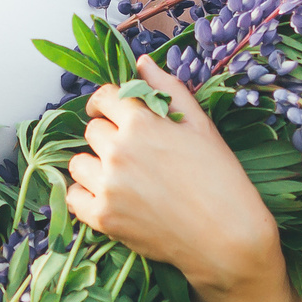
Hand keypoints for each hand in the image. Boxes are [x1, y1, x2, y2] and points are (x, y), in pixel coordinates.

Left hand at [68, 53, 280, 293]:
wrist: (228, 239)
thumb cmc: (221, 179)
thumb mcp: (200, 125)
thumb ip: (168, 88)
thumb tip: (141, 62)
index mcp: (140, 123)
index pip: (103, 97)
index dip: (111, 103)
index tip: (116, 113)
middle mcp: (117, 151)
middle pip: (92, 130)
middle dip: (108, 136)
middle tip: (133, 153)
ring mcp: (107, 186)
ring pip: (78, 162)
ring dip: (94, 165)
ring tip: (122, 177)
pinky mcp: (103, 218)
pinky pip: (73, 197)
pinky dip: (86, 196)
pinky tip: (110, 197)